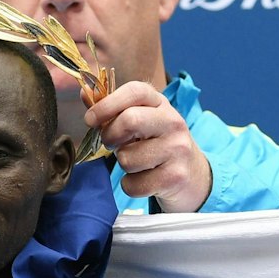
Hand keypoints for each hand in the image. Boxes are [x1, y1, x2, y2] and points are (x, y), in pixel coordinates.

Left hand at [84, 81, 212, 211]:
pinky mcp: (175, 176)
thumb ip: (112, 110)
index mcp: (160, 103)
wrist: (193, 176)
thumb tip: (85, 94)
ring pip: (127, 158)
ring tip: (137, 163)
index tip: (90, 119)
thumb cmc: (157, 145)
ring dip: (123, 165)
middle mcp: (173, 122)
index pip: (135, 91)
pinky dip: (130, 186)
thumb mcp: (141, 121)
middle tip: (112, 144)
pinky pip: (133, 184)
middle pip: (129, 121)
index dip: (107, 103)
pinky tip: (144, 180)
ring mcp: (177, 149)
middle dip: (110, 137)